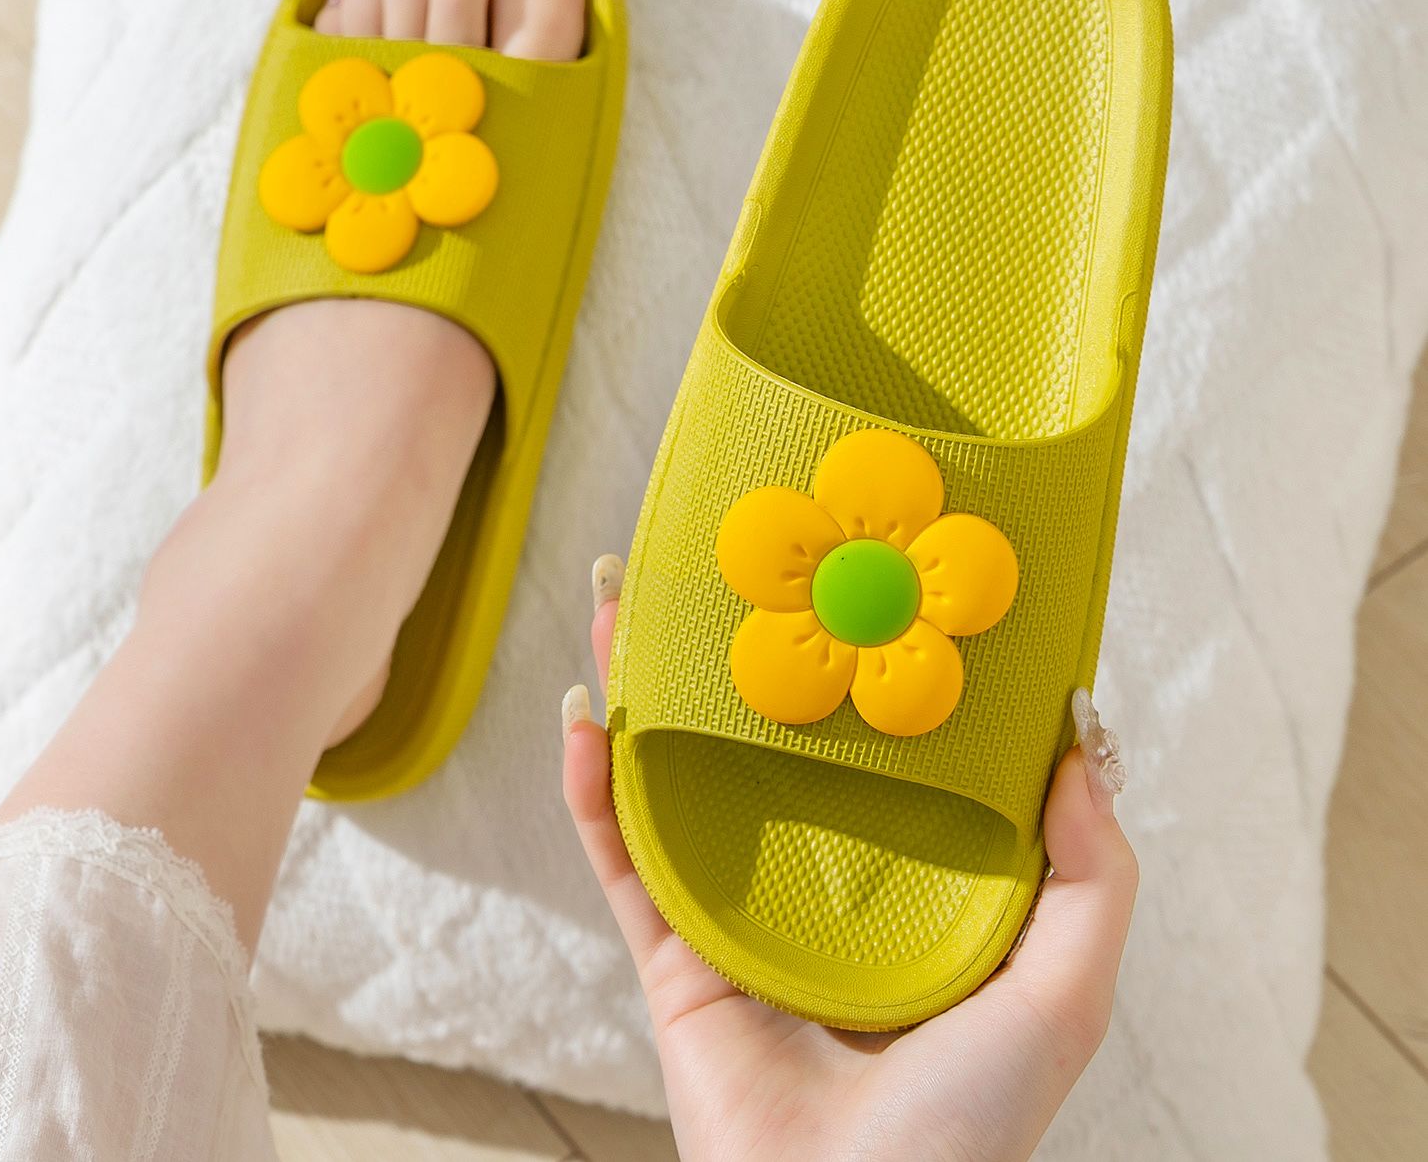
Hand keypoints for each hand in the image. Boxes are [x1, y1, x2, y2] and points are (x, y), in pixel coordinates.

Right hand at [562, 559, 1138, 1161]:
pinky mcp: (672, 959)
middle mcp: (813, 884)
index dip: (852, 668)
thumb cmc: (974, 1120)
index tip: (839, 586)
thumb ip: (1092, 871)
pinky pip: (621, 859)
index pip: (873, 752)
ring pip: (676, 779)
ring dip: (641, 691)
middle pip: (758, 745)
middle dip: (725, 658)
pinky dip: (592, 788)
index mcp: (903, 882)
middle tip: (702, 569)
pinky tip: (582, 714)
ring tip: (620, 603)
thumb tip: (1080, 736)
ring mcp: (735, 914)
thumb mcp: (1065, 987)